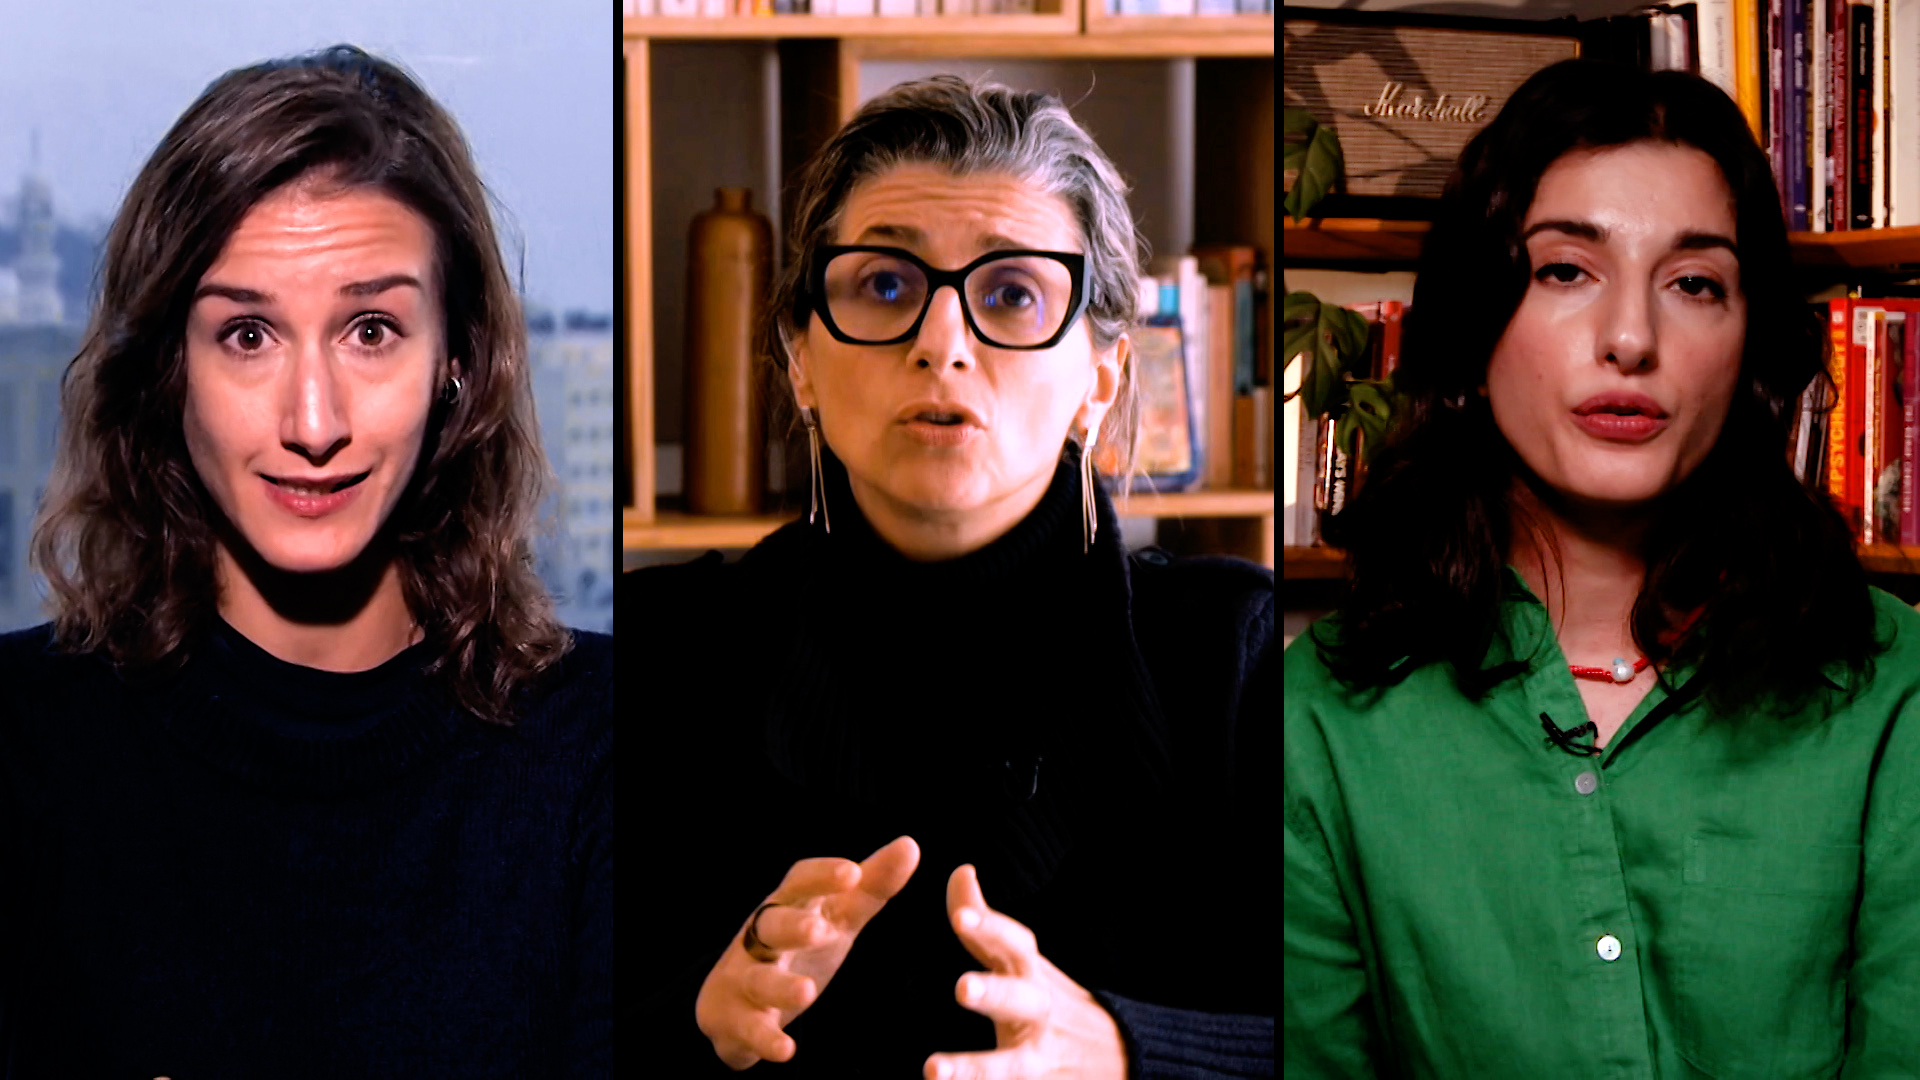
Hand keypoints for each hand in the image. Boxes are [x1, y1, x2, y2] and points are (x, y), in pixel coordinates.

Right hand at [695, 835, 920, 1069]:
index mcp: (788, 906)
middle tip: (820, 930)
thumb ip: (871, 887)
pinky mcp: (737, 1020)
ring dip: (780, 985)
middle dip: (793, 926)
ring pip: (758, 979)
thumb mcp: (836, 917)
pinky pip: (750, 1029)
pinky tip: (787, 1050)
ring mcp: (745, 979)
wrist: (733, 1004)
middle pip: (771, 925)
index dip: (822, 876)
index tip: (852, 872)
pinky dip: (766, 1039)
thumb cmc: (797, 948)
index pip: (799, 882)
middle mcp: (760, 938)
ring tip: (807, 991)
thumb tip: (911, 844)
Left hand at [925, 865, 1127, 1079]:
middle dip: (994, 993)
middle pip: (1020, 999)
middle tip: (961, 988)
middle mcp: (1038, 1011)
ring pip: (1011, 1064)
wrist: (1115, 1054)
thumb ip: (986, 924)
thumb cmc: (1048, 998)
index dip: (991, 928)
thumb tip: (961, 870)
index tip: (960, 918)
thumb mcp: (1022, 959)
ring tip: (933, 1070)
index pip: (1015, 944)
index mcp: (1030, 973)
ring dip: (975, 1068)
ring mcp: (1039, 1055)